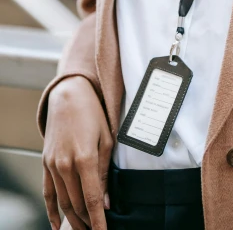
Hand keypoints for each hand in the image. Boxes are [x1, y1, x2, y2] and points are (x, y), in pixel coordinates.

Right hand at [42, 76, 112, 229]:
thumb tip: (107, 202)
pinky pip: (47, 192)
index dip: (98, 220)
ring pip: (62, 201)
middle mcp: (66, 164)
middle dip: (86, 222)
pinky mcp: (45, 163)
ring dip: (72, 219)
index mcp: (85, 158)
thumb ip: (105, 173)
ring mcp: (53, 164)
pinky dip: (51, 211)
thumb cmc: (93, 115)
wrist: (69, 96)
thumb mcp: (107, 140)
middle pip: (76, 204)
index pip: (92, 199)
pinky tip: (58, 225)